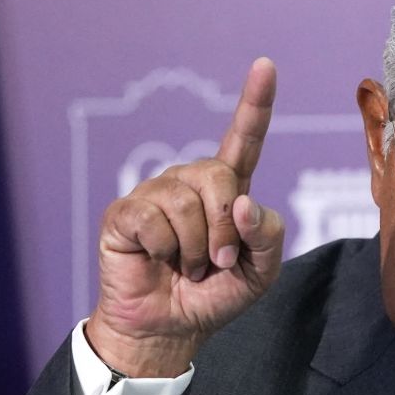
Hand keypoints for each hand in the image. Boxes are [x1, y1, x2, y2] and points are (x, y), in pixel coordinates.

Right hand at [85, 58, 284, 376]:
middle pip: (220, 177)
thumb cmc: (215, 295)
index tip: (265, 66)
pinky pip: (153, 218)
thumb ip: (268, 236)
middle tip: (216, 262)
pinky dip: (164, 249)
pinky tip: (157, 259)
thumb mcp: (260, 273)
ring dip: (194, 247)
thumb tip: (243, 202)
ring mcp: (155, 193)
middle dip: (226, 228)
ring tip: (186, 266)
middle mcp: (191, 182)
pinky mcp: (126, 212)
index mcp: (228, 190)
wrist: (170, 329)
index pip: (244, 140)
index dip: (255, 104)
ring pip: (187, 202)